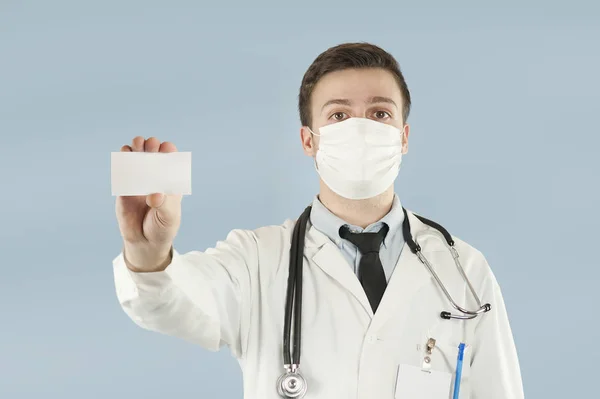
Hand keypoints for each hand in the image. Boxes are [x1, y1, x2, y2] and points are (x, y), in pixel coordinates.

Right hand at [115, 136, 181, 271]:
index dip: (168, 151)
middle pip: (153, 154)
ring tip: (136, 144)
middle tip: (150, 145)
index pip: (171, 160)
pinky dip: (123, 159)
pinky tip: (124, 154)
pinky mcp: (124, 187)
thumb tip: (154, 195)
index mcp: (170, 181)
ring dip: (136, 147)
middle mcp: (155, 177)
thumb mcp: (168, 217)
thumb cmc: (162, 226)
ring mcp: (139, 180)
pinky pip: (122, 170)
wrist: (144, 241)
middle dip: (152, 145)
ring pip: (137, 157)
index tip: (165, 149)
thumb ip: (163, 205)